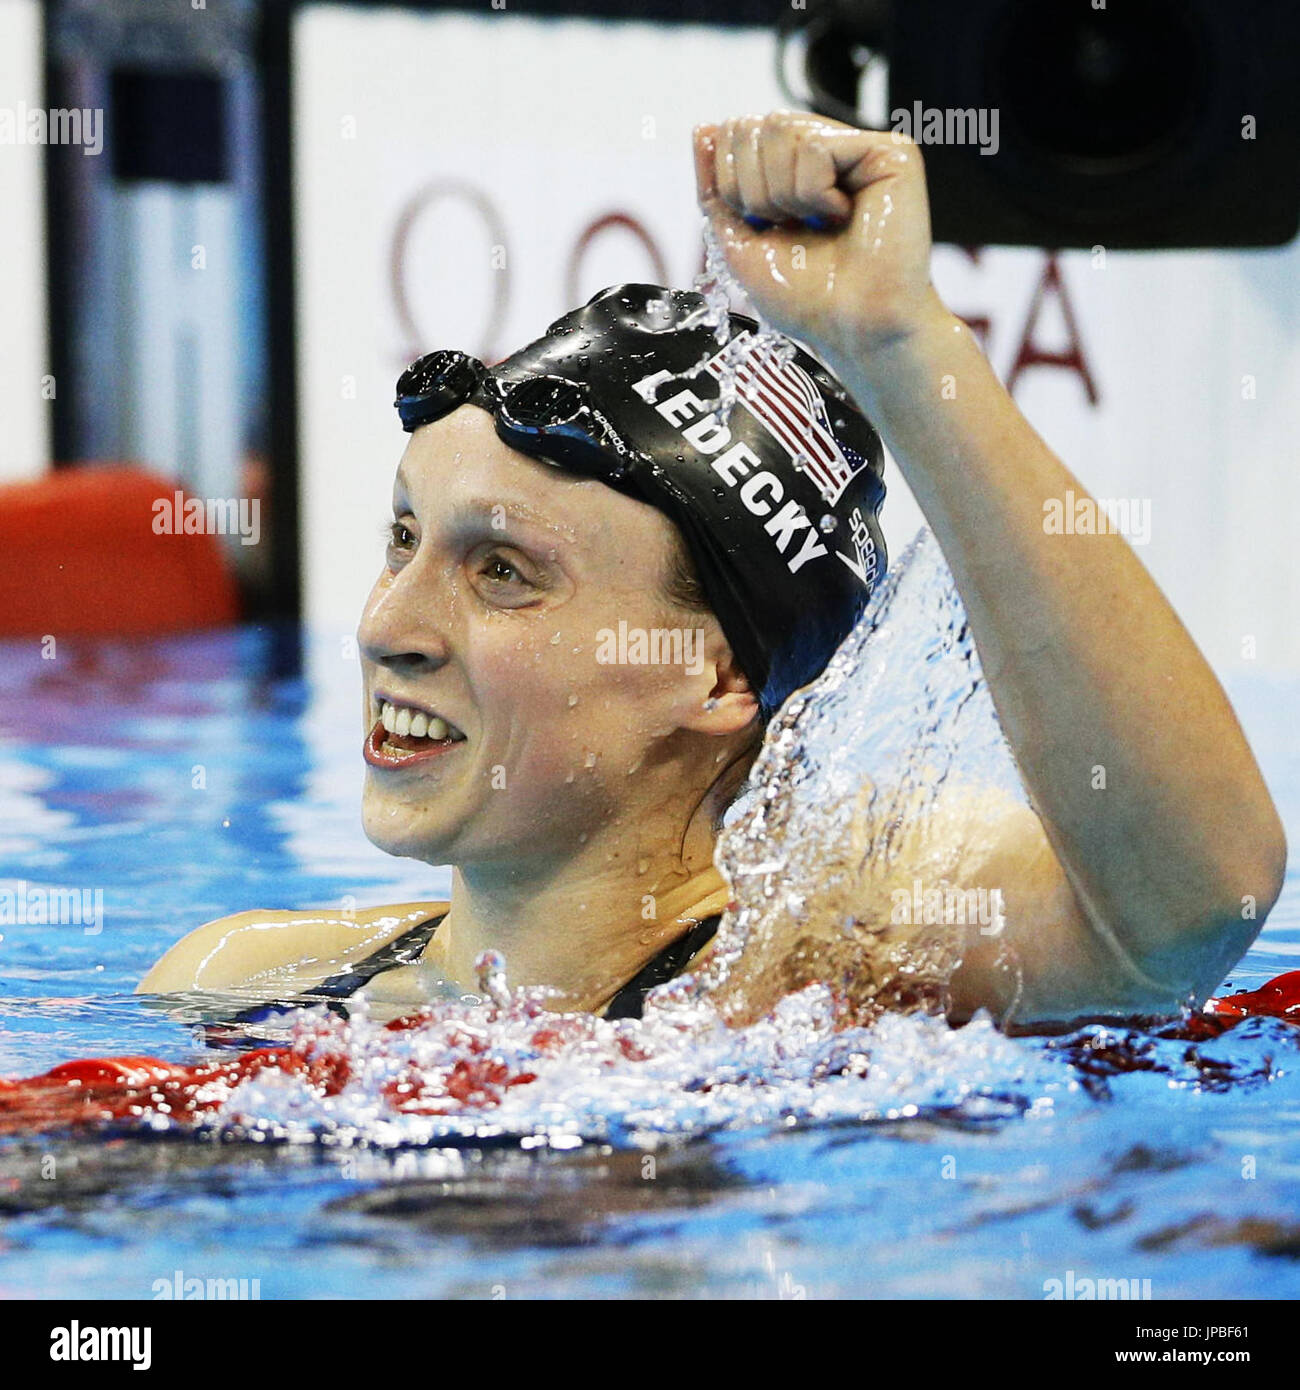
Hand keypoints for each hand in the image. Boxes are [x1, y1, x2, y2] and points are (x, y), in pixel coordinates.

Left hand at [693, 111, 943, 361]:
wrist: (853, 329)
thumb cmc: (807, 299)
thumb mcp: (739, 244)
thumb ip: (716, 189)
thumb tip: (703, 129)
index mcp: (795, 171)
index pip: (738, 134)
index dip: (729, 181)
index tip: (760, 226)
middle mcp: (828, 152)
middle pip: (754, 125)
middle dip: (753, 190)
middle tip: (790, 228)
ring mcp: (858, 148)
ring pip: (780, 128)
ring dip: (783, 193)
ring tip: (818, 224)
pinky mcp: (889, 151)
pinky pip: (815, 146)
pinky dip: (814, 193)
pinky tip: (843, 216)